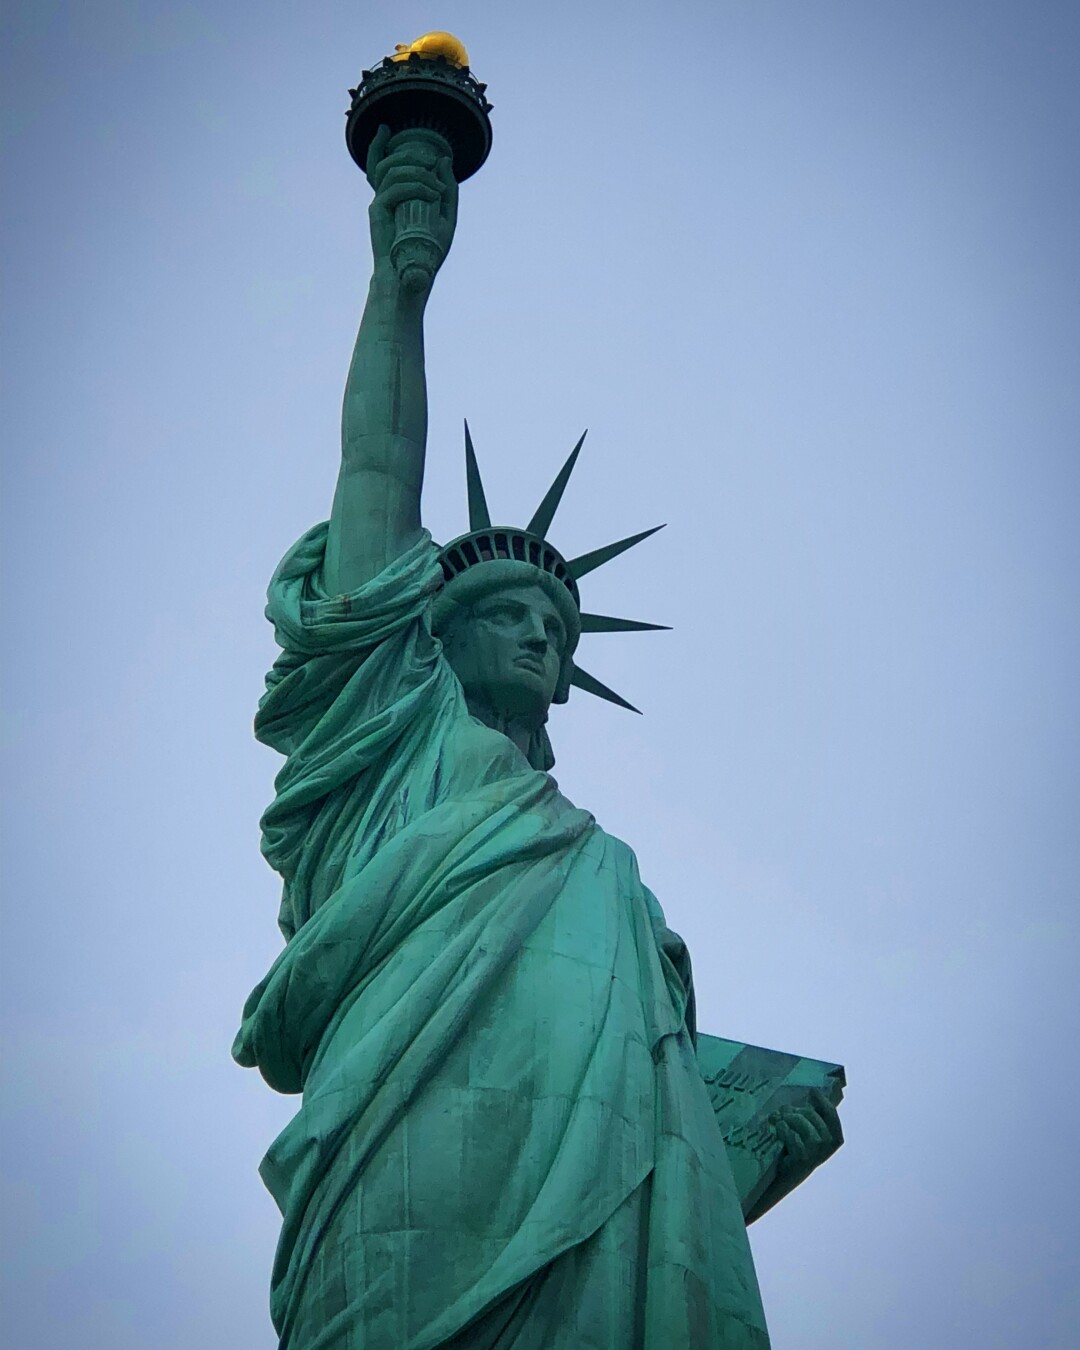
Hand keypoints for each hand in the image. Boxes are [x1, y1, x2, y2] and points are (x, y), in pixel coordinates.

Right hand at [366, 124, 458, 280]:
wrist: (412, 276)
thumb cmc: (428, 250)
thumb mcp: (445, 217)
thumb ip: (447, 190)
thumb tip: (445, 160)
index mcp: (394, 195)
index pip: (380, 163)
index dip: (378, 144)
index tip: (387, 129)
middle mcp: (383, 197)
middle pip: (386, 162)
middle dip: (409, 154)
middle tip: (431, 160)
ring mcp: (379, 204)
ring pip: (390, 172)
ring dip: (416, 172)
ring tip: (436, 185)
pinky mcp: (378, 213)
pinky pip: (393, 190)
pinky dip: (414, 187)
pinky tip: (431, 194)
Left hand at [767, 1089, 842, 1187]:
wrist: (782, 1177)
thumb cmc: (794, 1149)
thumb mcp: (806, 1132)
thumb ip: (811, 1116)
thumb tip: (812, 1092)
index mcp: (833, 1140)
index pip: (831, 1116)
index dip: (822, 1102)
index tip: (812, 1091)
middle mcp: (827, 1149)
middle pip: (814, 1118)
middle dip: (799, 1111)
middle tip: (785, 1111)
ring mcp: (815, 1155)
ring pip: (804, 1126)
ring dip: (790, 1120)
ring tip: (780, 1120)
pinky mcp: (801, 1160)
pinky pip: (793, 1138)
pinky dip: (784, 1131)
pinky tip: (778, 1130)